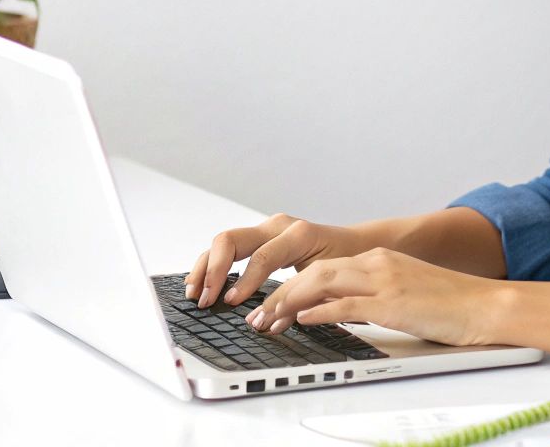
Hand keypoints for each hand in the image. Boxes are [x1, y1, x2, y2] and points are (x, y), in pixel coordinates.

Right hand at [184, 213, 370, 307]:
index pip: (263, 256)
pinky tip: (201, 282)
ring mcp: (265, 229)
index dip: (244, 280)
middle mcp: (277, 226)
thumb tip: (266, 323)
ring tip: (194, 292)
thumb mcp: (327, 281)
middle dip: (214, 270)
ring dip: (205, 266)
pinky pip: (228, 247)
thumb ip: (298, 300)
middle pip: (232, 240)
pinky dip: (212, 264)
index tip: (231, 302)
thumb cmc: (344, 261)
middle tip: (206, 299)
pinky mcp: (258, 237)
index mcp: (298, 234)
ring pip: (224, 241)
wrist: (356, 244)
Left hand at [246, 246, 504, 346]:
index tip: (270, 305)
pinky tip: (301, 320)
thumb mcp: (404, 292)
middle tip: (256, 316)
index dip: (290, 286)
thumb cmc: (449, 304)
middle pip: (314, 272)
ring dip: (288, 303)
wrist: (484, 305)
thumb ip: (371, 296)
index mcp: (379, 259)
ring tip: (268, 321)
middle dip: (279, 294)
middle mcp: (377, 264)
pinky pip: (346, 304)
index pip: (322, 267)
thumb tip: (337, 312)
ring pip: (321, 283)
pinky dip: (318, 311)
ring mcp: (384, 281)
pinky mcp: (393, 303)